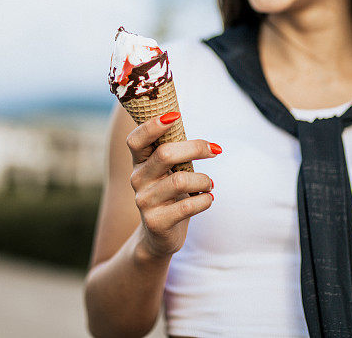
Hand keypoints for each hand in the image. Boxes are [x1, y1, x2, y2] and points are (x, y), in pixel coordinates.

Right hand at [126, 112, 218, 258]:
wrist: (159, 236)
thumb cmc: (170, 194)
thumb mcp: (168, 170)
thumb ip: (174, 150)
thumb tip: (193, 126)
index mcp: (139, 162)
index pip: (136, 139)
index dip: (152, 126)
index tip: (176, 115)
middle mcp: (137, 179)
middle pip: (165, 154)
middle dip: (196, 148)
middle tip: (216, 149)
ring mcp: (144, 201)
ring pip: (180, 181)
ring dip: (203, 180)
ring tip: (209, 184)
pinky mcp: (156, 222)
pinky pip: (186, 206)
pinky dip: (205, 200)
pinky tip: (208, 199)